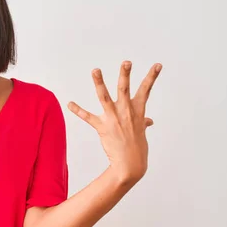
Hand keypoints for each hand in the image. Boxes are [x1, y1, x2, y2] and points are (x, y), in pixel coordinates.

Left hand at [67, 61, 161, 184]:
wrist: (130, 164)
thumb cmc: (137, 148)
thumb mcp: (141, 133)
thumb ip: (143, 123)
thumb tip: (148, 121)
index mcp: (138, 111)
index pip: (146, 90)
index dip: (152, 76)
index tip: (157, 65)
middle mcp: (126, 112)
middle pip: (125, 89)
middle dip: (125, 75)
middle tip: (126, 62)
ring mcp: (114, 118)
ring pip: (105, 97)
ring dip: (99, 83)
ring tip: (95, 70)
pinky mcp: (102, 127)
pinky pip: (88, 117)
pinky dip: (78, 110)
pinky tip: (70, 103)